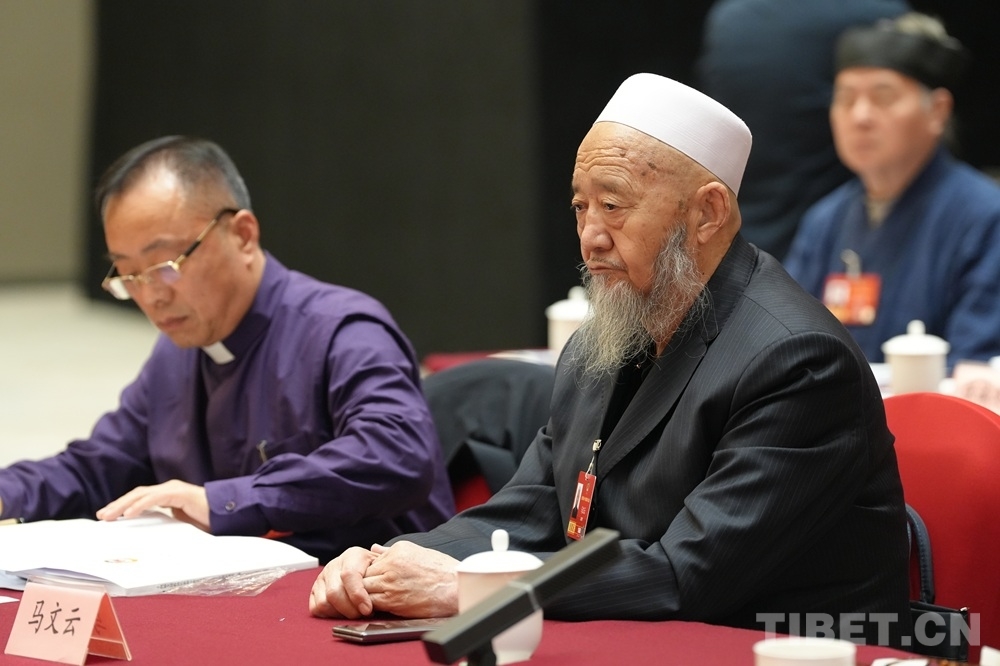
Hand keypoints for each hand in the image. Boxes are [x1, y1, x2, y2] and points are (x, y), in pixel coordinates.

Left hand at [96, 480, 210, 530]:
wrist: (228, 514)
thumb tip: (145, 541)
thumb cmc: (207, 522)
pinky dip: (140, 505)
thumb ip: (163, 527)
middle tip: (102, 517)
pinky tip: (129, 514)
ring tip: (109, 515)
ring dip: (123, 505)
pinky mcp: (179, 493)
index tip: (108, 518)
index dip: (122, 506)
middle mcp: (167, 490)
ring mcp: (173, 489)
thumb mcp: (179, 527)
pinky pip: (155, 498)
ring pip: (142, 495)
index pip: (139, 499)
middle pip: (136, 495)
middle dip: (117, 505)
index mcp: (167, 497)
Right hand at [310, 546, 379, 617]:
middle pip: (334, 592)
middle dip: (350, 609)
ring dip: (340, 613)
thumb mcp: (382, 563)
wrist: (362, 568)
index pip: (349, 575)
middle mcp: (334, 565)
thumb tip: (377, 550)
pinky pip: (316, 607)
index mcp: (352, 556)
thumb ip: (384, 559)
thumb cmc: (374, 568)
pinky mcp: (315, 590)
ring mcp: (322, 578)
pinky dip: (329, 615)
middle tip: (363, 615)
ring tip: (355, 613)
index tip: (367, 609)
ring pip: (324, 602)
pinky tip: (343, 613)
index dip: (358, 595)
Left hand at [361, 541, 459, 618]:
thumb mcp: (417, 551)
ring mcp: (390, 583)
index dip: (371, 572)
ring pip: (364, 589)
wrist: (455, 588)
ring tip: (378, 598)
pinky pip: (371, 602)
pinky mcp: (393, 601)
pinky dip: (372, 605)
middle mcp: (391, 564)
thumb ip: (391, 551)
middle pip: (363, 574)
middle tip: (374, 590)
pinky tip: (382, 606)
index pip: (370, 561)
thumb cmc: (441, 570)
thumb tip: (374, 548)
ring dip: (367, 595)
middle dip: (366, 583)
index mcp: (397, 550)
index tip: (377, 579)